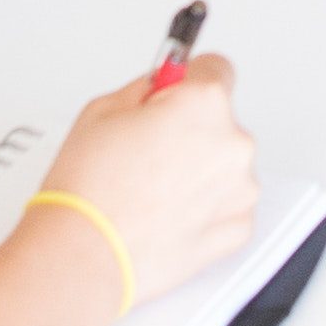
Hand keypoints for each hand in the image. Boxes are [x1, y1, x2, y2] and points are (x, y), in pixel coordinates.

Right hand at [41, 54, 261, 307]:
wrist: (85, 255)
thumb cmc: (89, 190)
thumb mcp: (103, 109)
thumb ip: (147, 90)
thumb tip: (162, 85)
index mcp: (204, 103)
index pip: (215, 69)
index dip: (186, 83)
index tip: (174, 94)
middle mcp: (234, 143)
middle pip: (219, 121)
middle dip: (189, 130)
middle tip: (146, 152)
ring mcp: (240, 189)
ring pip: (224, 165)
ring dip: (199, 171)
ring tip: (151, 190)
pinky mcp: (238, 228)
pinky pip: (227, 205)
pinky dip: (204, 208)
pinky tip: (166, 213)